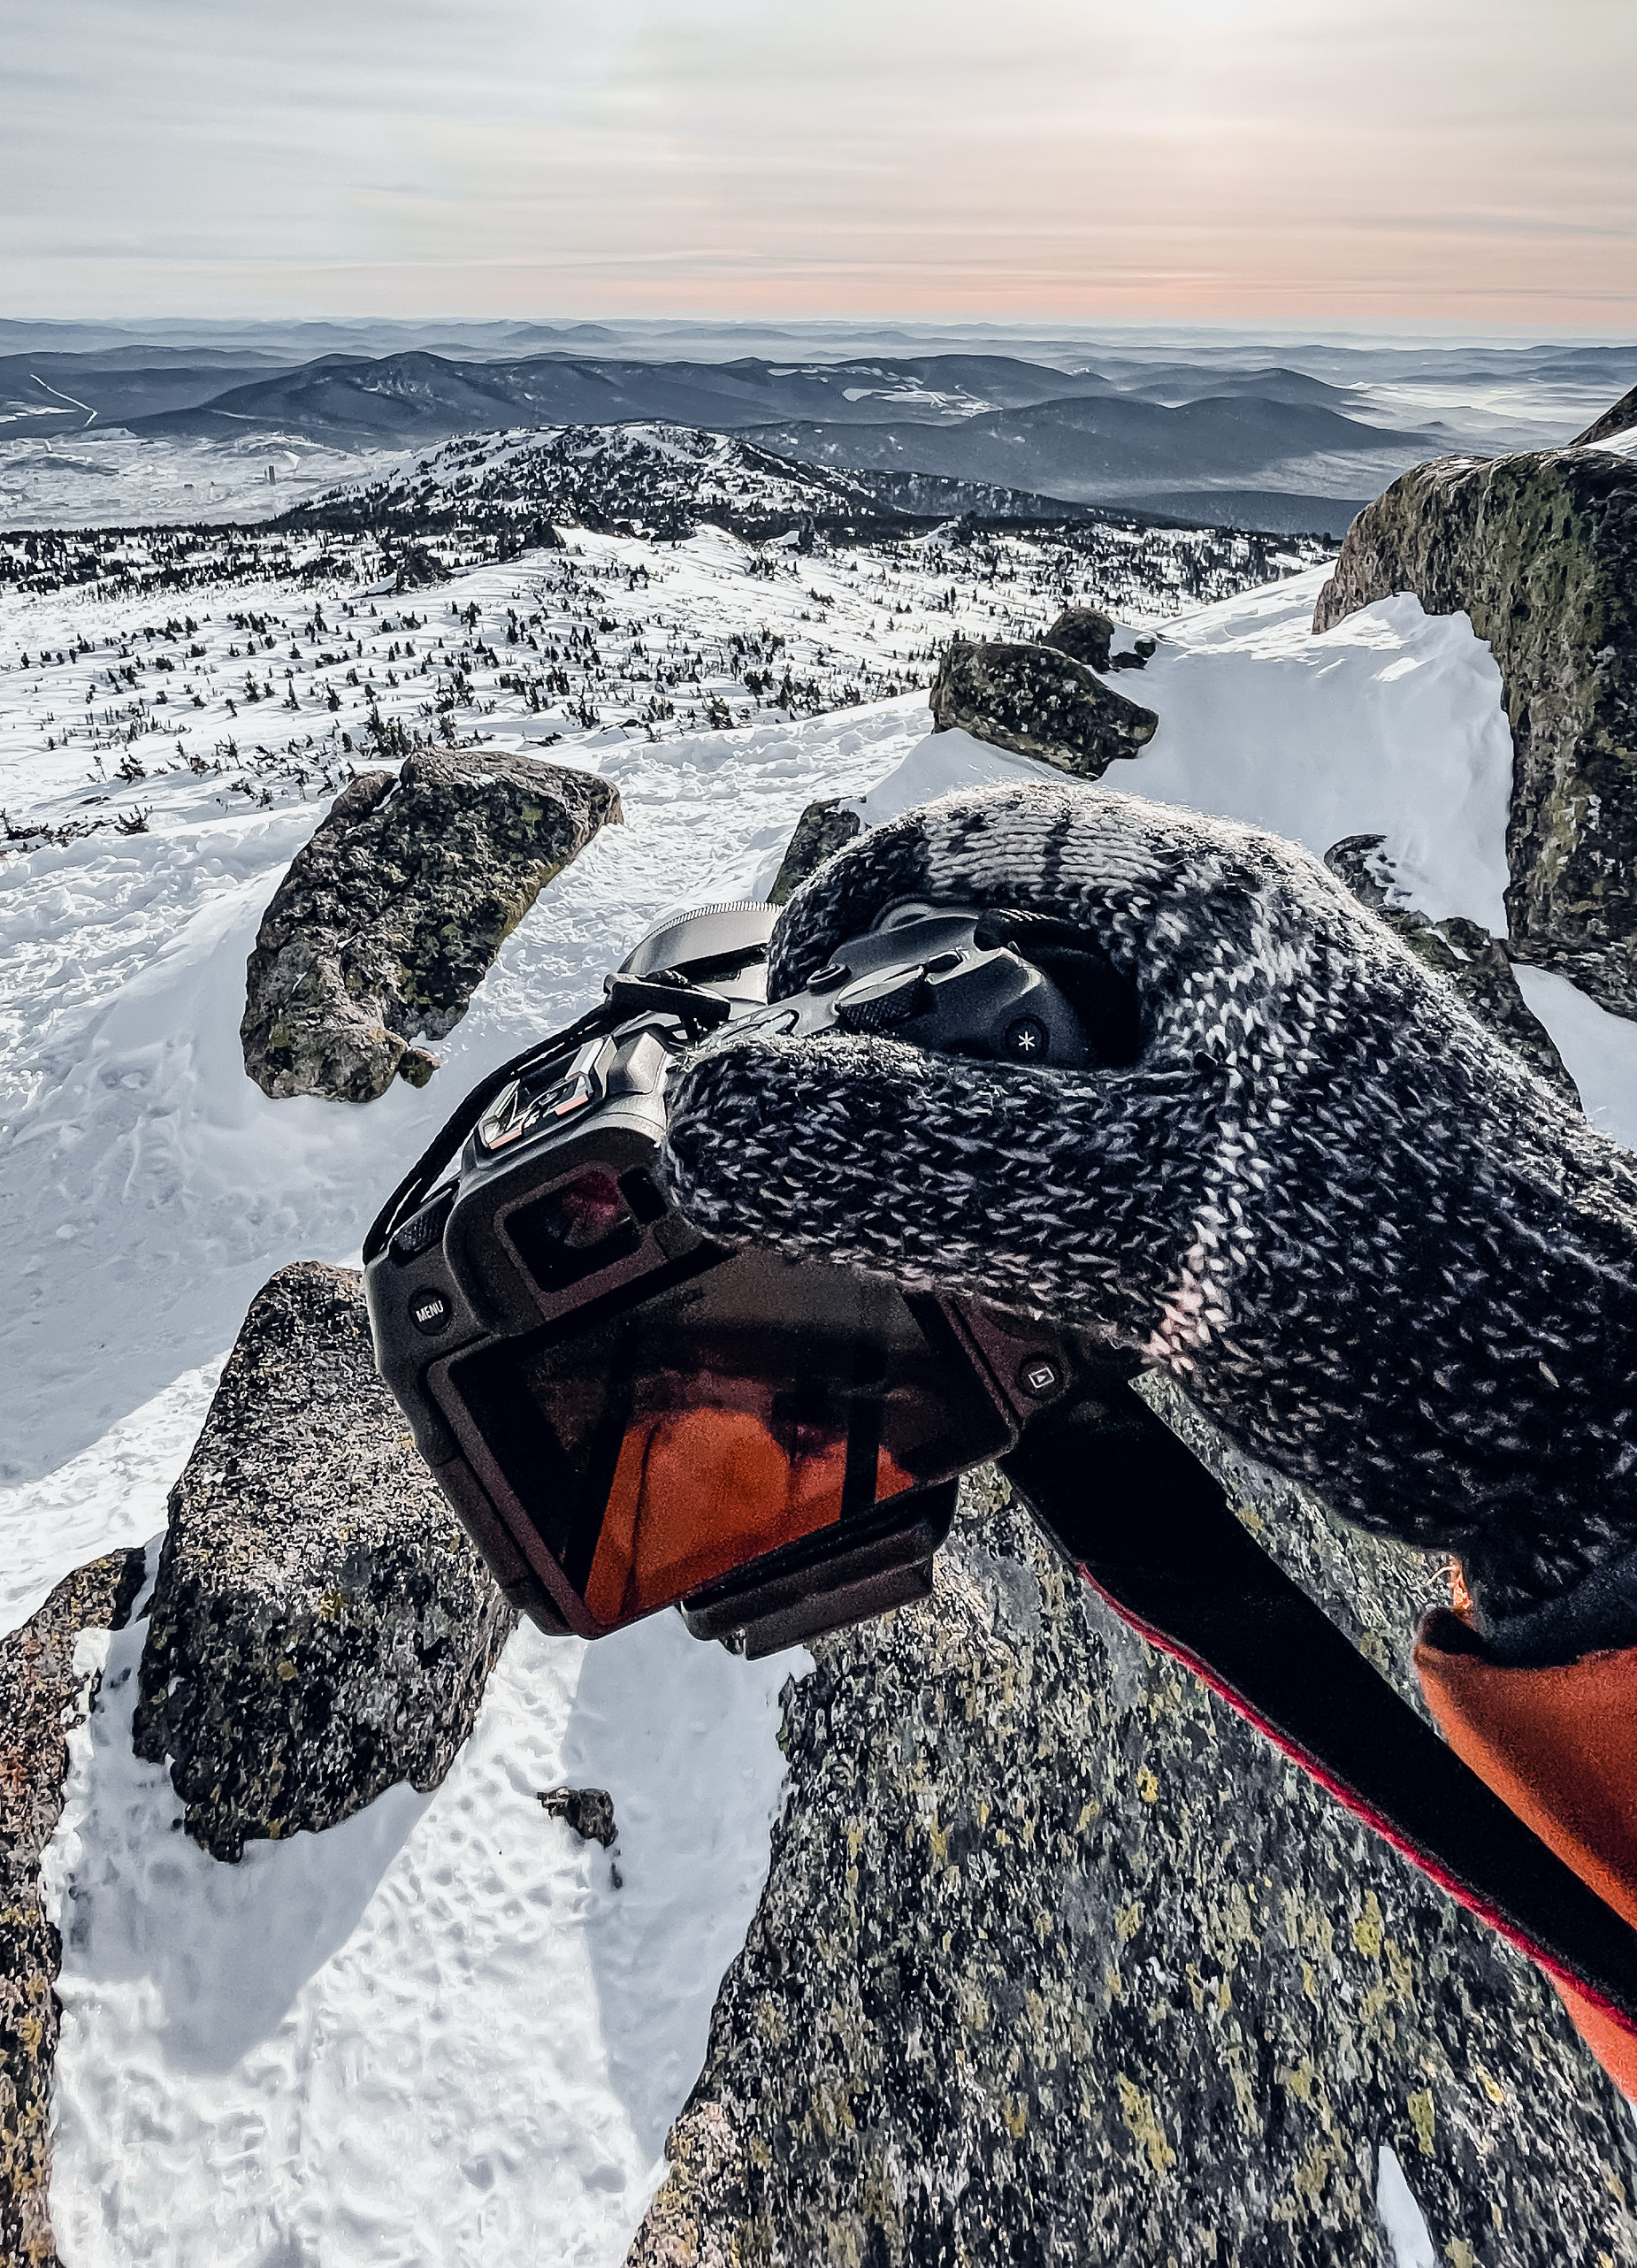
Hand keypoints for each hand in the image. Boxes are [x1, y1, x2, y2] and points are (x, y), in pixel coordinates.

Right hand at [660, 779, 1636, 1635]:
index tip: (761, 1022)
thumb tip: (718, 1116)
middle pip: (983, 958)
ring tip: (876, 1240)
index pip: (973, 839)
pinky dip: (1005, 1225)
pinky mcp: (1238, 1188)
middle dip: (878, 1047)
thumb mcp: (1136, 1204)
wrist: (1586, 1429)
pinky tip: (979, 1306)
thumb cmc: (1416, 1274)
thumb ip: (922, 1154)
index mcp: (1208, 908)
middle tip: (801, 1152)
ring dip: (938, 1150)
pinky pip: (1074, 1172)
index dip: (841, 913)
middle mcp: (1217, 969)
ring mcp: (1231, 1080)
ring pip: (1024, 1077)